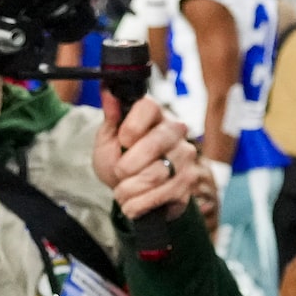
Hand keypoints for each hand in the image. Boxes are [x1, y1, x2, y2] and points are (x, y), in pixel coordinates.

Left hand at [93, 94, 205, 222]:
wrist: (133, 192)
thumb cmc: (121, 161)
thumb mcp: (108, 139)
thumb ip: (111, 117)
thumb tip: (107, 91)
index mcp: (156, 115)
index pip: (147, 107)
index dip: (131, 127)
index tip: (122, 142)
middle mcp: (177, 132)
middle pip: (154, 144)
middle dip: (126, 166)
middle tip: (119, 173)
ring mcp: (186, 158)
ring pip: (156, 174)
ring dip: (129, 189)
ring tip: (122, 192)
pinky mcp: (189, 183)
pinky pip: (162, 195)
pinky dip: (139, 204)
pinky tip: (132, 204)